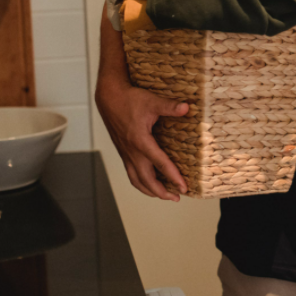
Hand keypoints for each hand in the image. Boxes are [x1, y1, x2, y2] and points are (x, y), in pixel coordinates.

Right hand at [95, 77, 188, 200]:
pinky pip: (131, 173)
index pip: (160, 164)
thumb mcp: (152, 101)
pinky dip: (141, 183)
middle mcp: (132, 151)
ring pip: (136, 180)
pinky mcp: (124, 152)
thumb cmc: (130, 99)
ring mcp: (126, 153)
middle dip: (162, 192)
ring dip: (150, 191)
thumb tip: (186, 108)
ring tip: (164, 196)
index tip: (184, 187)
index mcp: (140, 141)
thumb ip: (169, 106)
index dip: (173, 177)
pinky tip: (149, 183)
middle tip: (177, 197)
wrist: (109, 98)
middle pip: (146, 180)